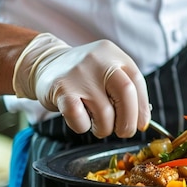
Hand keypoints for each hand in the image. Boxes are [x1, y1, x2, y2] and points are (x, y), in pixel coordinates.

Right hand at [13, 33, 150, 137]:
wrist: (44, 64)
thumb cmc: (84, 75)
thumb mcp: (107, 71)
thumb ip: (124, 89)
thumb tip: (142, 120)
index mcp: (114, 54)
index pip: (137, 82)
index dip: (142, 107)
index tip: (142, 124)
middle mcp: (99, 61)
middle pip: (125, 94)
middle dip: (129, 120)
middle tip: (125, 132)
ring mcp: (79, 74)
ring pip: (104, 112)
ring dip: (105, 128)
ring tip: (100, 127)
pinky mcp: (61, 89)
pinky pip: (79, 118)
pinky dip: (84, 127)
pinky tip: (83, 122)